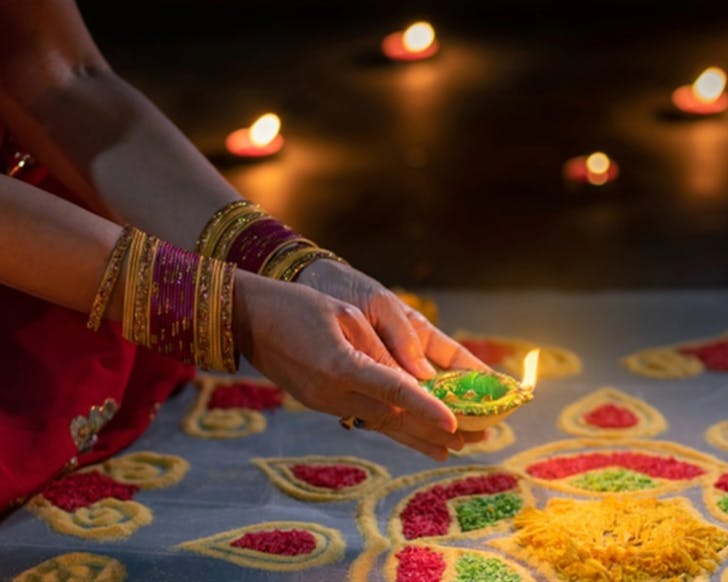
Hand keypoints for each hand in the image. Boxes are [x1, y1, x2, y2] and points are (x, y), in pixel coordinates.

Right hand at [233, 270, 471, 459]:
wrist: (248, 320)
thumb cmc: (297, 306)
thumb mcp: (344, 314)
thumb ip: (381, 347)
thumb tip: (414, 377)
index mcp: (340, 365)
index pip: (393, 391)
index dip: (427, 409)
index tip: (454, 426)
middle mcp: (332, 392)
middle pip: (391, 415)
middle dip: (430, 429)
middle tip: (466, 441)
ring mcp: (322, 402)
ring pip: (378, 421)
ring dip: (413, 434)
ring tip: (445, 449)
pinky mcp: (317, 402)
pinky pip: (361, 415)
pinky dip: (389, 424)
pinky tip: (407, 430)